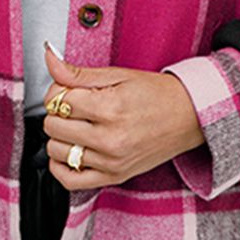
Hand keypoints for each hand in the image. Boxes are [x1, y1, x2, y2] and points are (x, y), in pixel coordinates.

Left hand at [39, 42, 205, 189]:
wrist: (189, 117)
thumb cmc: (156, 94)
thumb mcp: (118, 75)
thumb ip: (78, 72)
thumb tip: (50, 58)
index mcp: (110, 107)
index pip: (58, 100)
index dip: (59, 90)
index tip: (70, 89)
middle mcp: (110, 138)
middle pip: (53, 125)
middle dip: (58, 112)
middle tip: (75, 106)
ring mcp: (111, 162)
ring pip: (56, 151)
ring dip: (60, 136)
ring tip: (76, 126)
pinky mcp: (114, 177)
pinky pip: (69, 180)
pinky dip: (61, 166)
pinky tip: (71, 150)